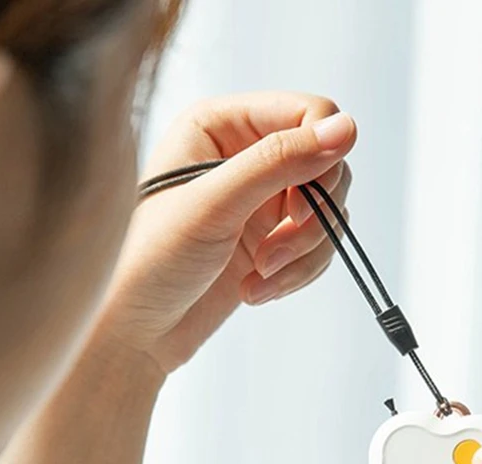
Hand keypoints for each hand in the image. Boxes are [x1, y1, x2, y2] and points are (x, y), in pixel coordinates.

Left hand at [98, 92, 355, 374]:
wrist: (136, 332)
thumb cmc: (150, 261)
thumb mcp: (214, 204)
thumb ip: (279, 161)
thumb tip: (345, 128)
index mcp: (222, 124)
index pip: (310, 113)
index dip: (319, 159)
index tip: (299, 211)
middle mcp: (246, 154)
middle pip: (327, 167)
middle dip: (309, 221)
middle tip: (270, 255)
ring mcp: (263, 200)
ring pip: (328, 213)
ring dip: (302, 254)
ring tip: (259, 278)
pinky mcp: (273, 239)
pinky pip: (319, 248)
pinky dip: (297, 275)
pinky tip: (255, 290)